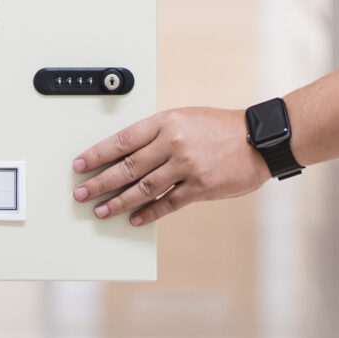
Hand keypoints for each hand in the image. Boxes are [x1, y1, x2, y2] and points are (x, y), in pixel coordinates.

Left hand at [72, 106, 269, 227]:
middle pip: (127, 167)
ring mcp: (187, 167)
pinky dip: (149, 213)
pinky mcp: (200, 187)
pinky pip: (168, 203)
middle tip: (81, 194)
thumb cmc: (220, 127)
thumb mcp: (184, 118)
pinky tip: (135, 219)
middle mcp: (173, 143)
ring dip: (119, 202)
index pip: (122, 140)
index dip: (97, 154)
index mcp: (165, 122)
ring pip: (143, 188)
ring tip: (102, 211)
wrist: (259, 139)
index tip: (80, 165)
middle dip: (100, 182)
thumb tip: (126, 155)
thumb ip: (157, 135)